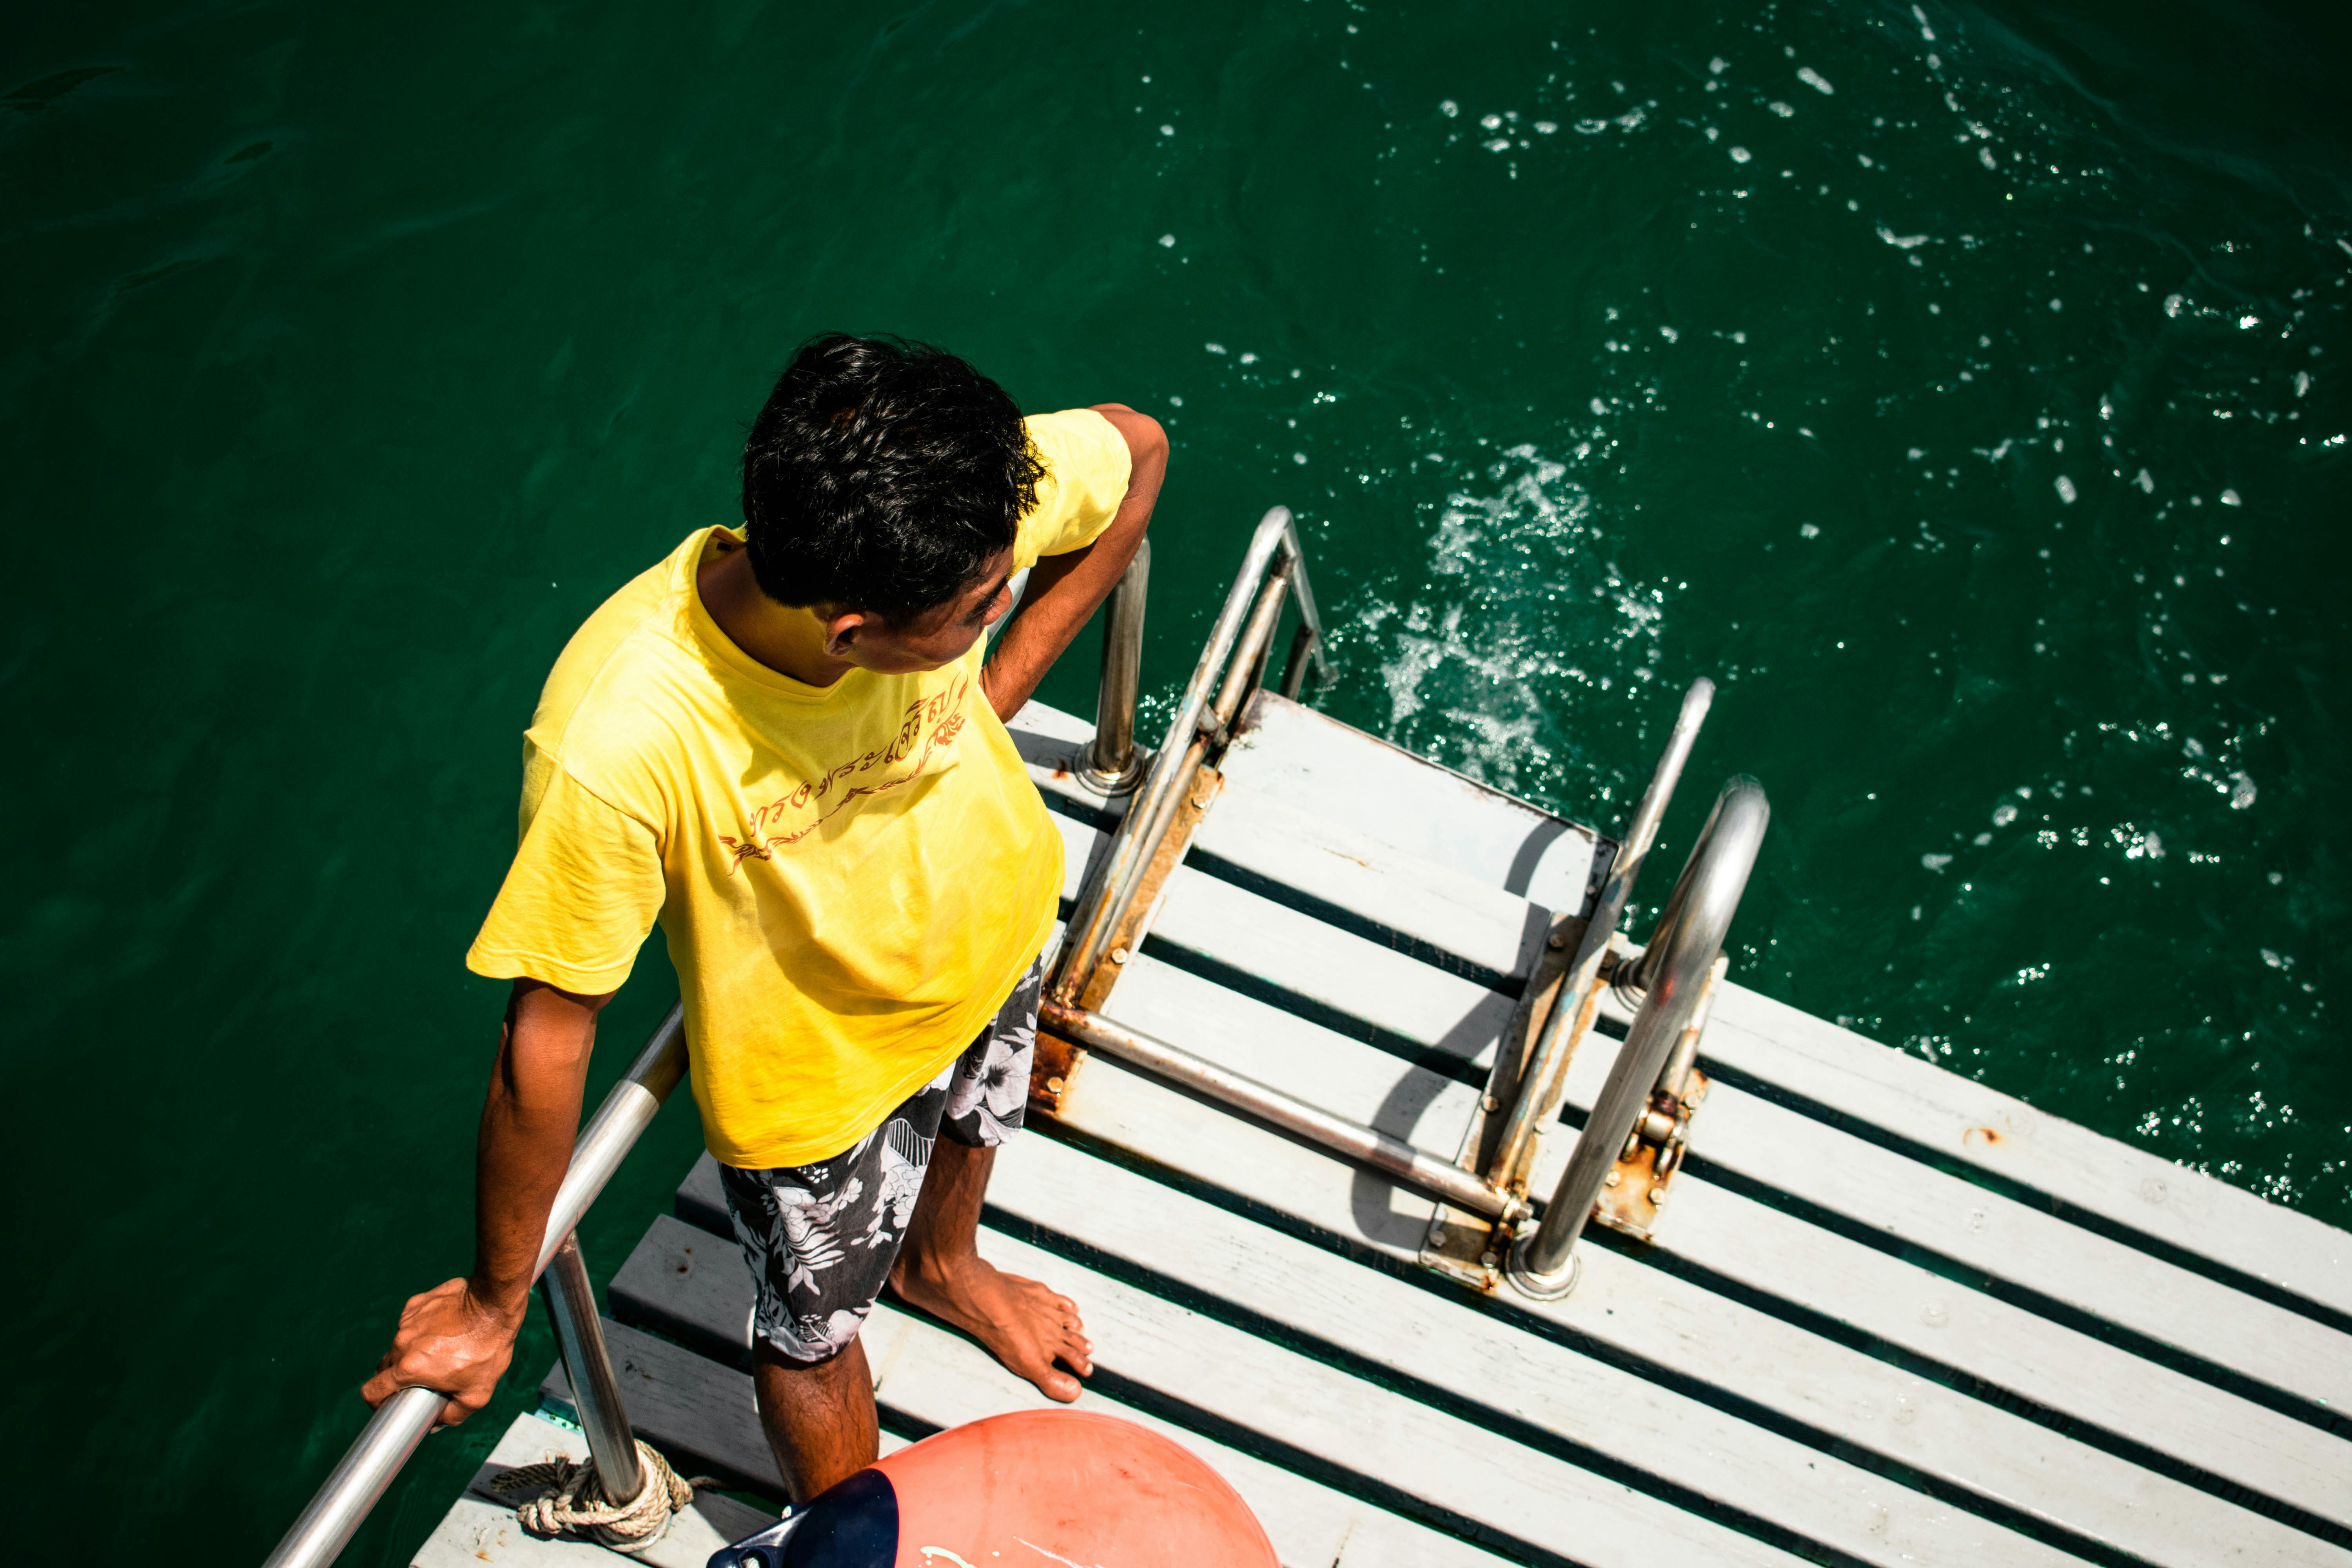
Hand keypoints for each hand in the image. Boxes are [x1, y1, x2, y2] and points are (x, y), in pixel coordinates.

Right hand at [361, 1276, 527, 1425]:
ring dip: (411, 1352)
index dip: (376, 1402)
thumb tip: (434, 1424)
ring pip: (399, 1345)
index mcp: (409, 1368)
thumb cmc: (487, 1350)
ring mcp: (407, 1321)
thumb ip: (452, 1416)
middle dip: (397, 1378)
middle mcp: (401, 1343)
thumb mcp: (477, 1394)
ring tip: (438, 1352)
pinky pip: (410, 1324)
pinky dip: (421, 1331)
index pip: (372, 1391)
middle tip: (419, 1381)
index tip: (388, 1403)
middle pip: (384, 1368)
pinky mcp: (416, 1304)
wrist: (495, 1305)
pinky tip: (443, 1330)